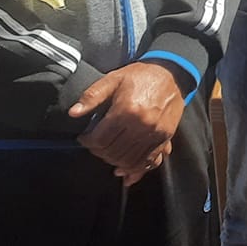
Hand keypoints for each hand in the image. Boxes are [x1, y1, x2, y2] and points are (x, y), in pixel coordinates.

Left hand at [70, 62, 184, 181]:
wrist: (172, 73)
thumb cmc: (141, 76)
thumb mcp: (113, 79)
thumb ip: (92, 96)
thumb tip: (73, 112)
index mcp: (127, 110)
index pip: (100, 139)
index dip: (87, 142)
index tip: (84, 138)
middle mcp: (142, 125)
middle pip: (113, 152)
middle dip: (99, 152)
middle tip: (95, 146)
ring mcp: (155, 133)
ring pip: (129, 160)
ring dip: (114, 162)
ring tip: (108, 154)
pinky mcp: (165, 137)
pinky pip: (149, 161)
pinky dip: (136, 170)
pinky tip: (125, 172)